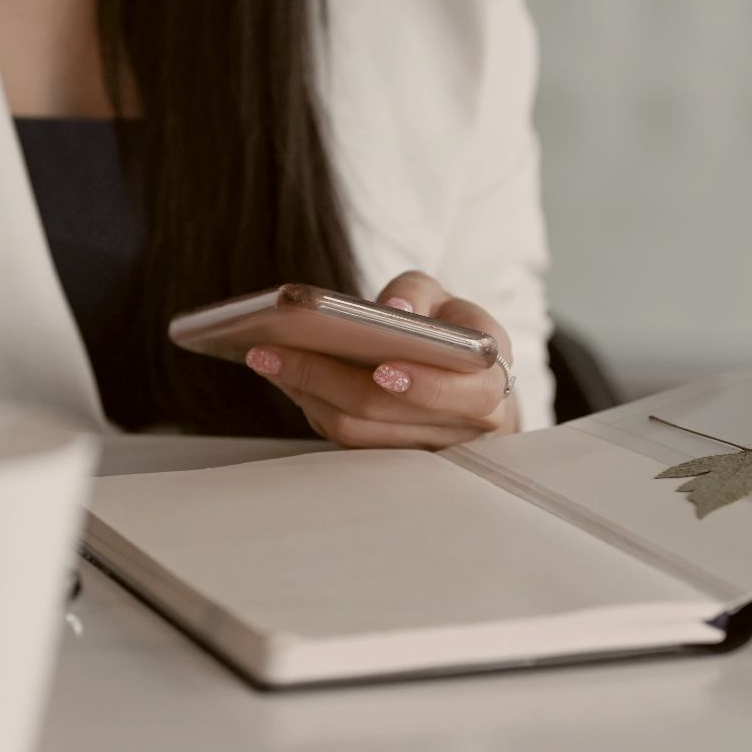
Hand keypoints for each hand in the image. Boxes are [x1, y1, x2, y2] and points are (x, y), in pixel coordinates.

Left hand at [245, 271, 520, 449]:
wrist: (464, 379)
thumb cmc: (455, 333)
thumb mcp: (447, 298)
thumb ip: (420, 294)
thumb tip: (392, 309)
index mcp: (487, 385)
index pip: (464, 395)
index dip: (423, 385)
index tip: (382, 368)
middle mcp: (459, 428)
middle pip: (385, 413)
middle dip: (325, 378)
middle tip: (273, 349)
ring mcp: (419, 451)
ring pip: (355, 432)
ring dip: (305, 392)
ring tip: (264, 357)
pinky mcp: (384, 458)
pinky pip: (341, 437)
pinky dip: (309, 403)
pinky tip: (281, 373)